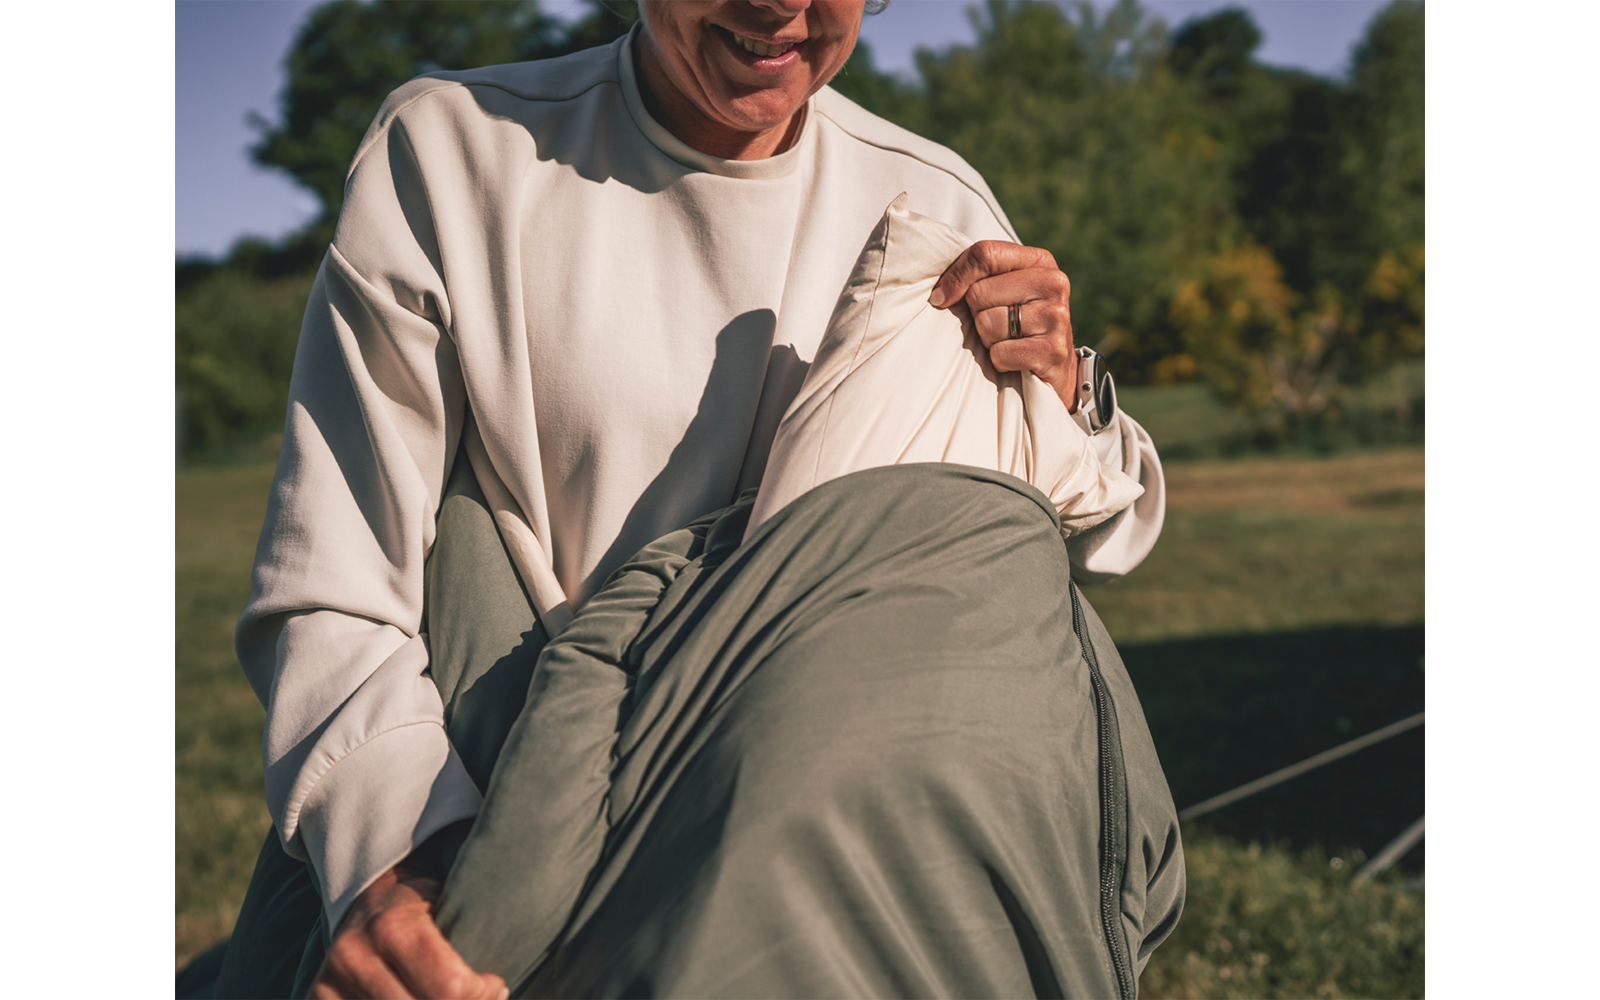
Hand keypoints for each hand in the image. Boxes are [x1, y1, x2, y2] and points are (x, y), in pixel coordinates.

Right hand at [311, 824, 505, 999]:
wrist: (367, 894)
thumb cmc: (426, 902)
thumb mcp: (452, 902)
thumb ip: (472, 932)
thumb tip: (503, 983)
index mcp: (394, 926)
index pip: (451, 988)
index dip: (482, 995)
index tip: (496, 986)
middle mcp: (355, 956)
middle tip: (480, 998)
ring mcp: (329, 982)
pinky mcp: (316, 997)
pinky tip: (419, 999)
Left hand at [929, 241, 1079, 412]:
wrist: (1055, 366)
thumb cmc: (1017, 322)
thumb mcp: (1001, 289)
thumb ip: (974, 276)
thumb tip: (939, 296)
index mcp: (1040, 261)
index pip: (985, 254)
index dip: (957, 276)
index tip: (943, 297)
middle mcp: (1054, 283)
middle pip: (980, 293)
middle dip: (978, 314)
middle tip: (998, 323)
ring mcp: (1057, 317)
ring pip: (988, 324)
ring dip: (988, 339)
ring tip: (1008, 340)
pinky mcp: (1053, 350)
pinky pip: (1000, 354)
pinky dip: (1000, 361)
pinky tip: (1016, 358)